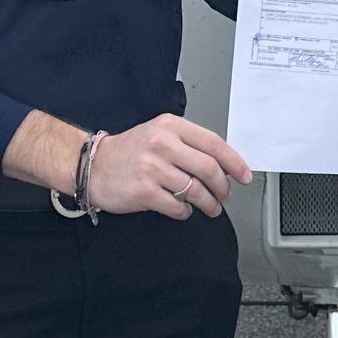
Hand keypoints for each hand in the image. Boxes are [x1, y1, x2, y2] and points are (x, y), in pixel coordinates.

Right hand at [91, 114, 250, 217]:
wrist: (93, 166)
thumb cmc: (129, 151)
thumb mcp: (159, 133)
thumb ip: (189, 143)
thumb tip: (223, 163)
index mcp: (170, 126)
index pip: (213, 143)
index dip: (234, 162)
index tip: (244, 175)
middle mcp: (162, 144)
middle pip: (209, 169)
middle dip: (223, 187)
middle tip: (225, 196)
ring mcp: (153, 168)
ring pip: (196, 190)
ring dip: (209, 203)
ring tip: (210, 207)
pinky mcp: (145, 191)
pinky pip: (178, 207)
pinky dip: (186, 212)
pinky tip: (184, 210)